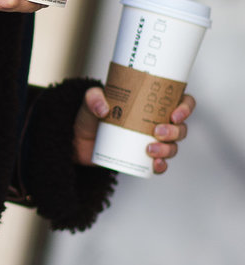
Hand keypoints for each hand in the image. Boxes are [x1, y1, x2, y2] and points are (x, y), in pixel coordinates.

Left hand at [73, 87, 196, 173]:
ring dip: (168, 149)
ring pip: (173, 146)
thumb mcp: (89, 102)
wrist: (78, 141)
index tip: (175, 114)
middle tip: (157, 131)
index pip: (181, 102)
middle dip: (175, 131)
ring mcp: (152, 141)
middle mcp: (157, 122)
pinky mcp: (143, 158)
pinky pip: (160, 164)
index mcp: (153, 104)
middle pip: (180, 127)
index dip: (186, 107)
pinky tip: (156, 164)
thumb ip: (92, 98)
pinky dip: (161, 166)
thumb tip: (103, 108)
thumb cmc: (90, 117)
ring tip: (150, 149)